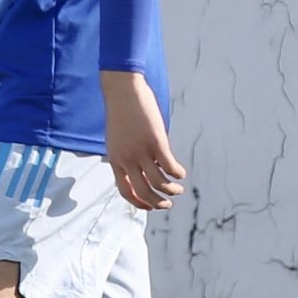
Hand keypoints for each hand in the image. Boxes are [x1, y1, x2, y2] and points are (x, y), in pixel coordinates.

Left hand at [102, 70, 186, 209]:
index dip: (139, 203)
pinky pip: (169, 166)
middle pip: (143, 192)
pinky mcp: (156, 142)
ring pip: (158, 182)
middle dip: (157, 203)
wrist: (123, 91)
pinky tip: (181, 173)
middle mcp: (127, 159)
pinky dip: (177, 173)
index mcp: (116, 160)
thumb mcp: (117, 139)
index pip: (126, 191)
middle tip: (167, 204)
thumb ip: (125, 155)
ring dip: (171, 190)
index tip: (150, 206)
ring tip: (178, 189)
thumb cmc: (121, 112)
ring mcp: (141, 152)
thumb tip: (142, 168)